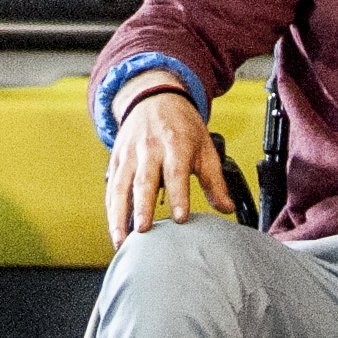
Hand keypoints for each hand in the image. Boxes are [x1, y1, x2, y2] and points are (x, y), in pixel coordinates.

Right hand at [105, 86, 233, 236]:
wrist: (154, 97)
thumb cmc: (182, 126)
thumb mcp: (204, 147)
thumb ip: (215, 180)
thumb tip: (227, 209)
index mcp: (175, 144)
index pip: (176, 172)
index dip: (179, 196)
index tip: (180, 218)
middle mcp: (149, 149)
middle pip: (144, 181)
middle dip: (142, 207)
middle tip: (143, 231)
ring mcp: (129, 154)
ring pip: (120, 187)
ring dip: (118, 215)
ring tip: (121, 240)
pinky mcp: (116, 160)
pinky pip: (111, 187)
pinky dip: (111, 209)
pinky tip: (115, 230)